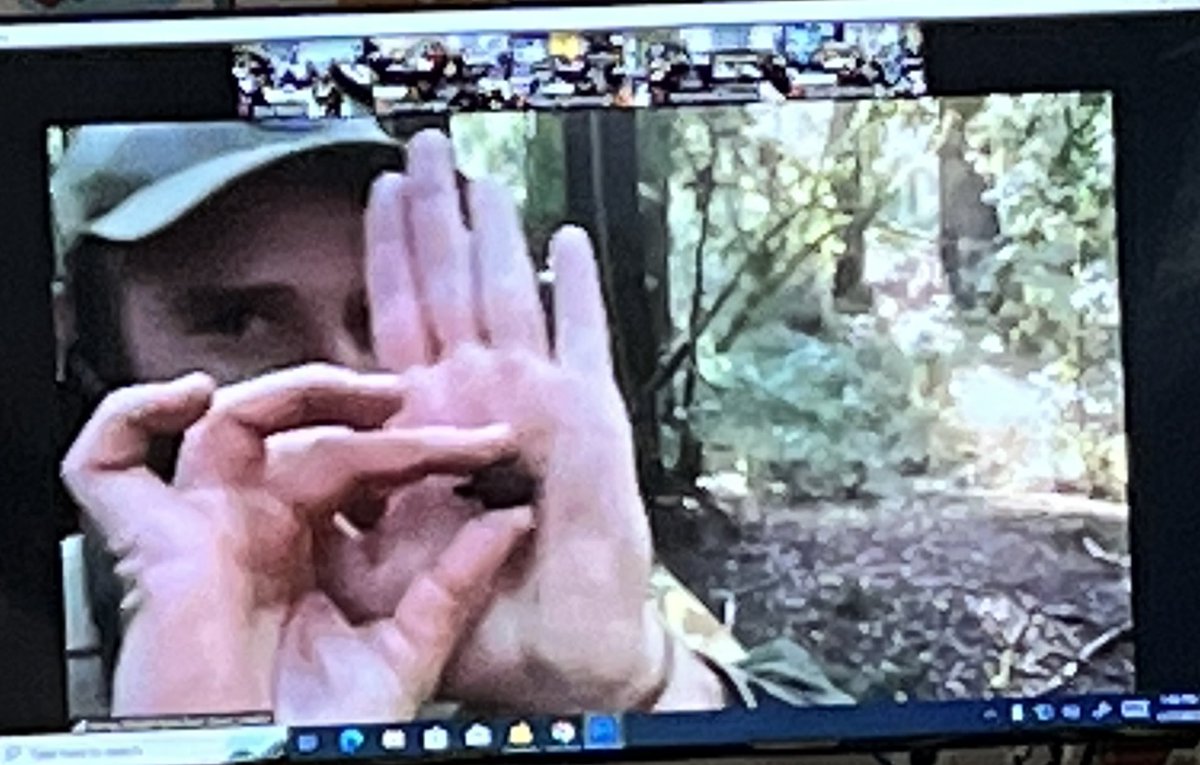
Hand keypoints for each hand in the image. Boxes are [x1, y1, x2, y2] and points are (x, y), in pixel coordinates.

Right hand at [62, 364, 523, 718]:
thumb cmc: (317, 738)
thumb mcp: (406, 651)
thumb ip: (455, 582)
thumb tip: (512, 518)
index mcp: (309, 558)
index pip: (360, 467)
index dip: (419, 448)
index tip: (487, 445)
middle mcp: (256, 536)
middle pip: (301, 436)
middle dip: (363, 409)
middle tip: (416, 402)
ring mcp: (203, 534)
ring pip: (227, 423)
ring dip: (292, 392)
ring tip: (362, 396)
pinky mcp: (149, 547)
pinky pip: (106, 465)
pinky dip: (130, 417)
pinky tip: (189, 399)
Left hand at [321, 129, 726, 712]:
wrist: (563, 650)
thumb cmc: (481, 614)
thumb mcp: (378, 563)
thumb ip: (344, 504)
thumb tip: (302, 450)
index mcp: (430, 419)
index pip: (400, 314)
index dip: (390, 252)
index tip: (380, 196)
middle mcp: (481, 394)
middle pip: (449, 283)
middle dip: (435, 214)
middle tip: (428, 150)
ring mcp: (537, 396)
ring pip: (508, 292)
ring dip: (492, 232)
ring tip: (479, 176)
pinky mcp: (587, 413)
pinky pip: (584, 336)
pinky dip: (579, 289)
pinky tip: (568, 243)